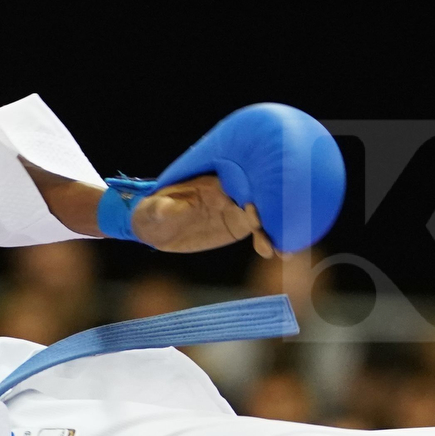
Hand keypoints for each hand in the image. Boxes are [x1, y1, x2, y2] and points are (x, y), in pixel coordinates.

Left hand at [130, 175, 276, 256]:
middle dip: (271, 210)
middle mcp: (230, 193)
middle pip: (256, 197)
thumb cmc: (152, 210)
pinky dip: (267, 241)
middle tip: (281, 228)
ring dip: (275, 229)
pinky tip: (275, 253)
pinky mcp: (236, 227)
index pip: (236, 182)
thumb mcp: (154, 210)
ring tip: (282, 250)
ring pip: (262, 216)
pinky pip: (258, 232)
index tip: (254, 206)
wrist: (155, 226)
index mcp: (213, 183)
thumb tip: (170, 208)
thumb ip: (163, 208)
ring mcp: (235, 210)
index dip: (246, 191)